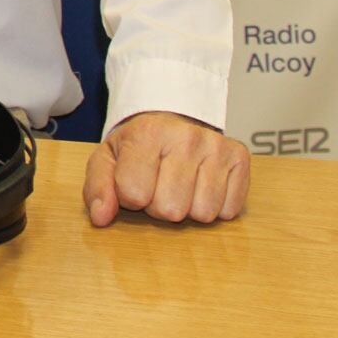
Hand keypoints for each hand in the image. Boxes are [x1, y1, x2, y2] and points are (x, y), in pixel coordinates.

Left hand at [83, 111, 250, 225]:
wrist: (172, 120)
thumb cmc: (138, 146)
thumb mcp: (107, 159)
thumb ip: (97, 188)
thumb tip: (100, 217)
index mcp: (146, 133)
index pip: (133, 194)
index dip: (130, 196)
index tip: (134, 179)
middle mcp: (185, 136)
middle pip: (170, 209)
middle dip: (159, 205)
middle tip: (158, 183)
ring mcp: (216, 146)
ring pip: (202, 214)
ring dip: (188, 208)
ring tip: (179, 184)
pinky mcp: (239, 157)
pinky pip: (229, 210)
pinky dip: (215, 206)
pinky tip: (202, 184)